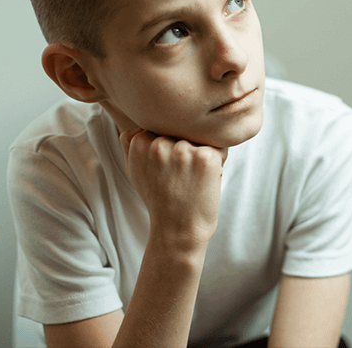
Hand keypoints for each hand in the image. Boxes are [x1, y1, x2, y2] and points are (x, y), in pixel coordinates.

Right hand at [100, 100, 226, 248]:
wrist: (178, 229)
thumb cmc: (160, 198)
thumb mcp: (134, 170)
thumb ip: (132, 144)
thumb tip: (135, 123)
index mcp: (138, 142)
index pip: (162, 125)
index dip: (169, 144)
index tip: (168, 166)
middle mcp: (158, 143)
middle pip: (182, 128)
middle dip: (187, 146)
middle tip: (182, 174)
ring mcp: (182, 149)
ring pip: (201, 136)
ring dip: (203, 152)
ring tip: (193, 177)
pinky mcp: (205, 157)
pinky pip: (219, 146)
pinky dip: (219, 161)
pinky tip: (206, 179)